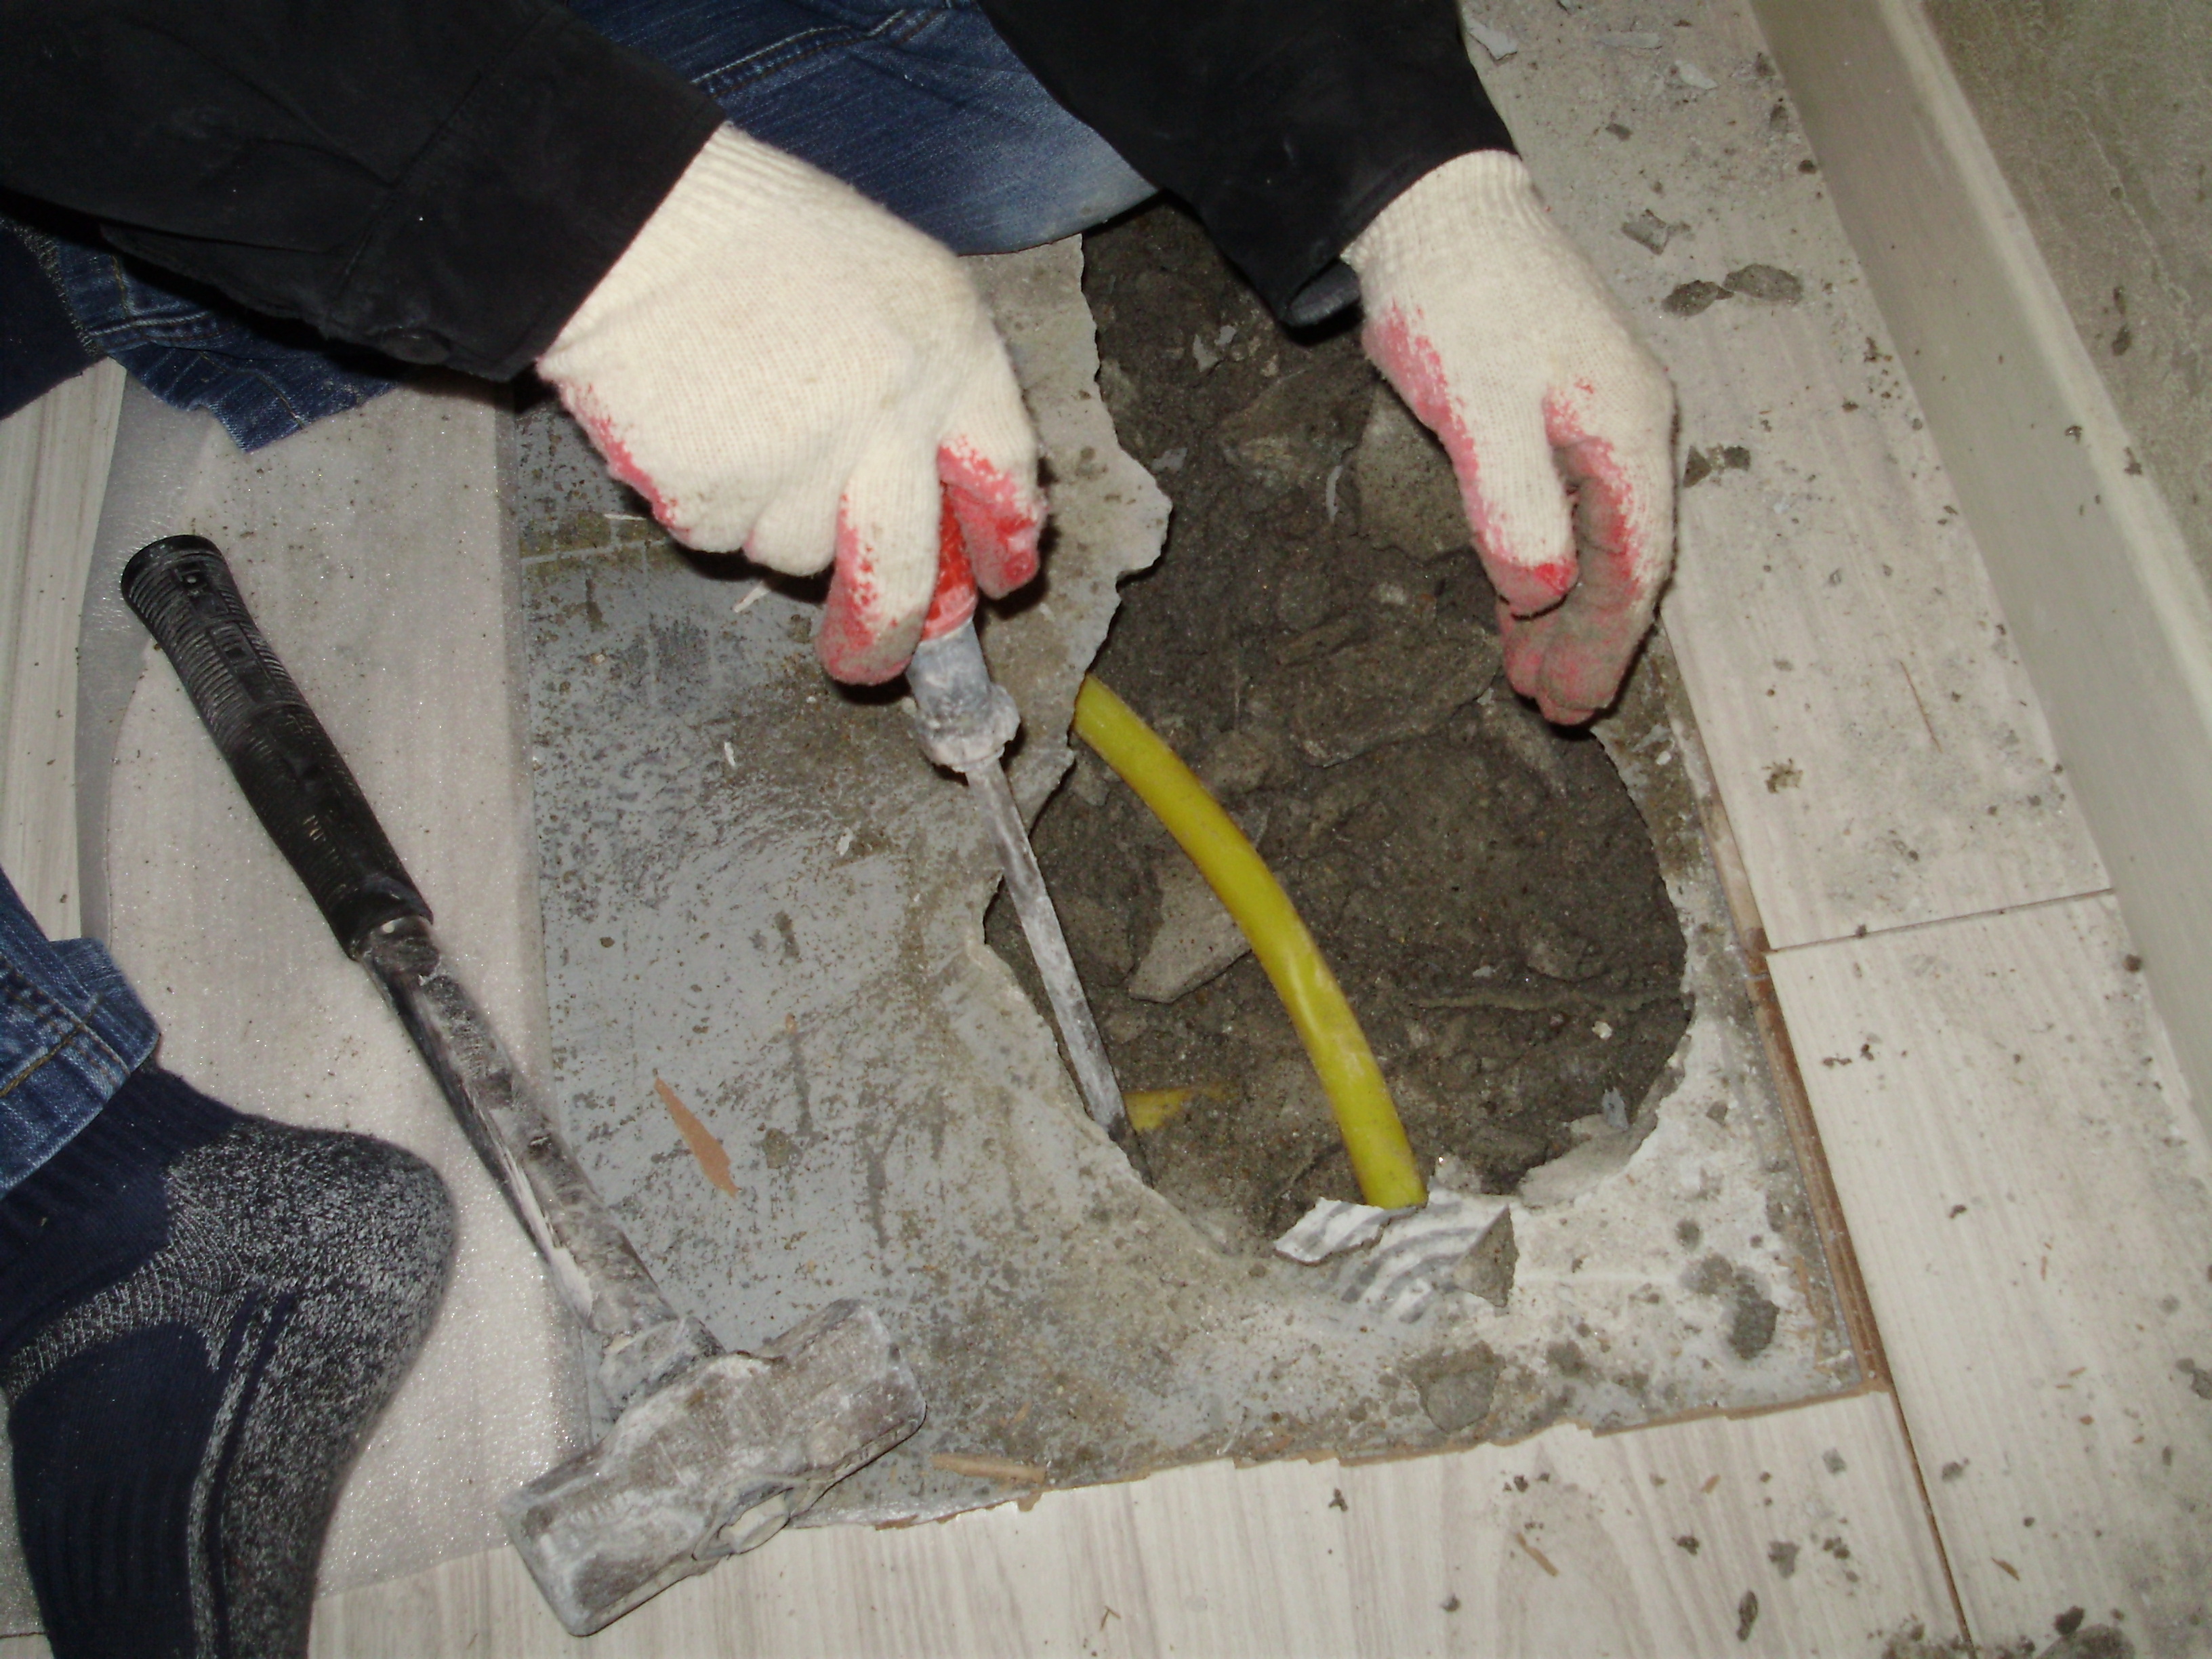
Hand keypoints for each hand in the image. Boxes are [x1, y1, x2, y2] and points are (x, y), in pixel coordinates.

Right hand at [536, 127, 1043, 683]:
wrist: (636, 221)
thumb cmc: (760, 237)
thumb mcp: (892, 280)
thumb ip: (934, 383)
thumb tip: (954, 498)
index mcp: (948, 353)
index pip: (1004, 475)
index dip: (1001, 540)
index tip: (998, 582)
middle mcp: (891, 422)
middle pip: (902, 573)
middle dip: (887, 636)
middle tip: (868, 662)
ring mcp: (803, 467)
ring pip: (799, 553)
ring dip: (774, 517)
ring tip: (738, 421)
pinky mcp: (720, 497)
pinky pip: (722, 534)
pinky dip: (707, 498)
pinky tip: (693, 424)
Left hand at [1346, 151, 1674, 722]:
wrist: (1433, 206)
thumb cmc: (1455, 297)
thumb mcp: (1476, 406)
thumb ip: (1511, 502)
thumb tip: (1543, 592)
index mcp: (1623, 430)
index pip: (1634, 565)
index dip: (1605, 643)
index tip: (1575, 705)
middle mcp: (1627, 427)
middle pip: (1623, 561)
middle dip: (1587, 640)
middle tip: (1549, 710)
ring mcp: (1595, 417)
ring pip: (1595, 539)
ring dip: (1563, 610)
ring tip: (1526, 675)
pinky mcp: (1556, 411)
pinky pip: (1567, 509)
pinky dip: (1545, 563)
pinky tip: (1519, 602)